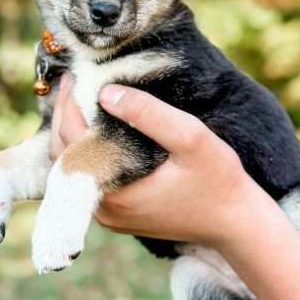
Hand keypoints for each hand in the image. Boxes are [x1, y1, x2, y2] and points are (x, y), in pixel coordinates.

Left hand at [50, 76, 263, 247]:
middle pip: (64, 157)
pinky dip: (87, 151)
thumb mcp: (191, 138)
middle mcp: (104, 210)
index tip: (74, 75)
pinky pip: (90, 178)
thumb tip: (107, 93)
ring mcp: (110, 216)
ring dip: (73, 134)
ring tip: (79, 101)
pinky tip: (94, 128)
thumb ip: (149, 114)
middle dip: (64, 117)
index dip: (68, 106)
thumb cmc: (218, 181)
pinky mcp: (120, 215)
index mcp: (115, 193)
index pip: (72, 142)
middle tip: (72, 83)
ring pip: (74, 169)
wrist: (235, 223)